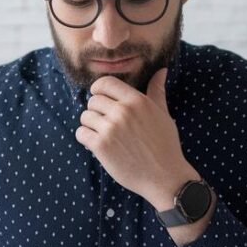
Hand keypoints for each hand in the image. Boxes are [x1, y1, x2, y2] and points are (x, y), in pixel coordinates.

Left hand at [76, 68, 198, 209]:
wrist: (165, 176)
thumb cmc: (165, 145)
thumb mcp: (163, 114)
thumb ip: (156, 90)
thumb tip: (161, 70)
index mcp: (136, 101)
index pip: (105, 83)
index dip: (99, 90)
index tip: (102, 100)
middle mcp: (122, 111)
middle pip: (93, 100)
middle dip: (96, 111)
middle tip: (107, 124)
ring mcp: (110, 129)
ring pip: (84, 117)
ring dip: (90, 125)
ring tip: (103, 135)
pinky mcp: (101, 146)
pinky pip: (81, 133)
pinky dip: (86, 139)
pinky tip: (98, 145)